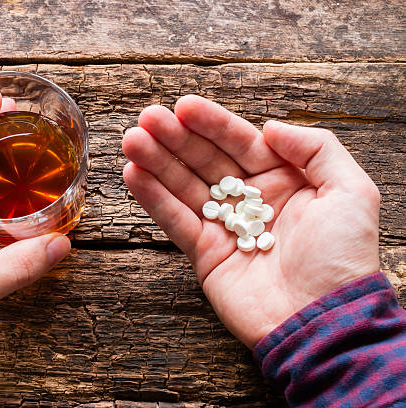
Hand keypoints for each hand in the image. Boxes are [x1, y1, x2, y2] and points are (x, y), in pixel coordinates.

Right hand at [122, 95, 379, 347]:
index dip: (212, 124)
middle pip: (205, 161)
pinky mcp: (205, 253)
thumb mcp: (351, 191)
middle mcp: (250, 200)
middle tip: (146, 118)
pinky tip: (133, 174)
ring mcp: (225, 227)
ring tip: (131, 140)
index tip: (184, 106)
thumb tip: (270, 127)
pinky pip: (175, 220)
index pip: (240, 143)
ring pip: (184, 186)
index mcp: (283, 180)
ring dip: (157, 162)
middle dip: (175, 138)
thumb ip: (316, 149)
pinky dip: (153, 198)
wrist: (323, 320)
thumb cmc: (342, 258)